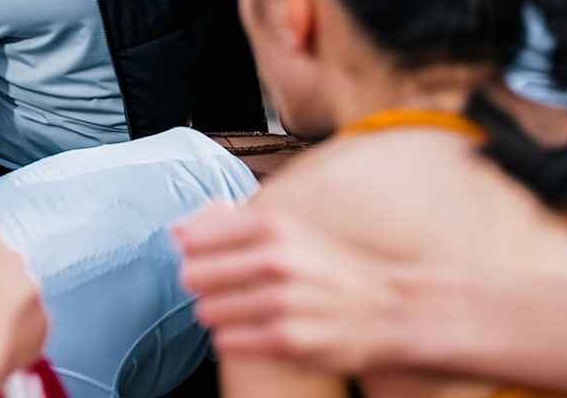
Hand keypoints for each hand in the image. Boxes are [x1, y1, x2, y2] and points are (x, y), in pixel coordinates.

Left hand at [175, 202, 400, 374]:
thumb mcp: (287, 229)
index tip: (212, 260)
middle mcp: (276, 259)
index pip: (194, 239)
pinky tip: (250, 332)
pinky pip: (225, 342)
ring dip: (217, 314)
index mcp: (273, 224)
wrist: (392, 309)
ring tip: (242, 311)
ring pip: (206, 311)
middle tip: (224, 289)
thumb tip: (174, 231)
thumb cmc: (330, 265)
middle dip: (202, 285)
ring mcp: (281, 302)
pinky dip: (230, 339)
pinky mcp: (287, 341)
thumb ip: (228, 224)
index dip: (196, 253)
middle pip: (193, 275)